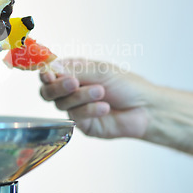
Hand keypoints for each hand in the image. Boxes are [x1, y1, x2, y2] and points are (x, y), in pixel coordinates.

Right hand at [40, 58, 155, 138]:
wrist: (146, 108)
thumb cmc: (127, 85)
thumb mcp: (101, 71)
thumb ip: (75, 71)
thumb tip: (51, 68)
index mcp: (74, 72)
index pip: (50, 72)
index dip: (46, 74)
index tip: (48, 74)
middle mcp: (71, 90)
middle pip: (48, 91)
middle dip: (58, 87)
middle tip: (73, 83)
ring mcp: (76, 108)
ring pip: (62, 104)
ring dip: (81, 97)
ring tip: (101, 92)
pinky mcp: (83, 124)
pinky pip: (76, 117)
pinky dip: (89, 110)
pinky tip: (104, 107)